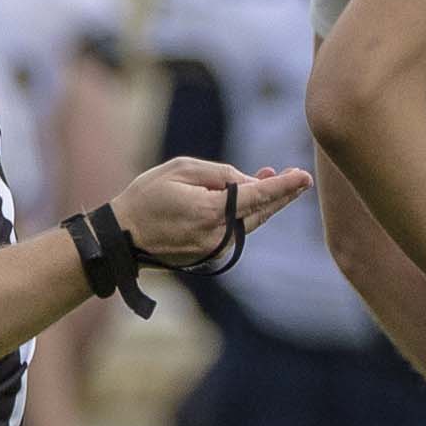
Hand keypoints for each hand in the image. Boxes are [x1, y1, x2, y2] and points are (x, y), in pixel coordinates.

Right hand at [112, 157, 308, 264]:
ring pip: (251, 222)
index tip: (303, 176)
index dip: (283, 186)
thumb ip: (219, 173)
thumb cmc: (147, 197)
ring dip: (265, 201)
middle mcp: (218, 235)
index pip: (256, 196)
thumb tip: (250, 182)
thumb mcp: (180, 170)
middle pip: (261, 212)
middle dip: (282, 194)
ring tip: (274, 177)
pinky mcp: (211, 255)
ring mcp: (216, 249)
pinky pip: (237, 230)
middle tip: (300, 177)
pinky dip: (246, 213)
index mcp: (210, 212)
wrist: (122, 238)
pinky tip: (248, 195)